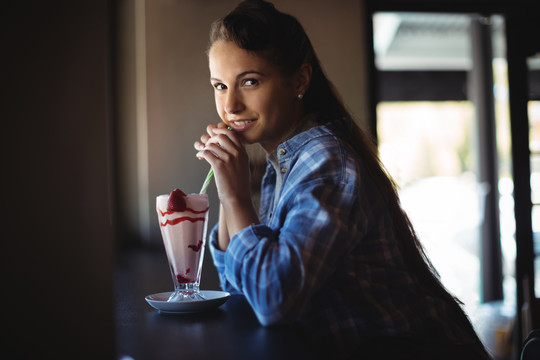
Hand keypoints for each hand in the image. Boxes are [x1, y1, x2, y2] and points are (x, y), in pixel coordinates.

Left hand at [194, 123, 258, 246]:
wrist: (238, 199)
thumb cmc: (239, 187)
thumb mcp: (243, 168)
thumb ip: (236, 157)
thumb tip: (224, 149)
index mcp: (243, 153)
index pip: (232, 134)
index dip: (222, 130)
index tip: (215, 132)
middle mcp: (237, 153)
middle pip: (221, 135)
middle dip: (211, 137)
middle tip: (206, 143)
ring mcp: (228, 159)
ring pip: (212, 144)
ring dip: (204, 146)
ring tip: (201, 151)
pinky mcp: (219, 165)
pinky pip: (206, 152)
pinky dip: (201, 153)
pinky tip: (200, 156)